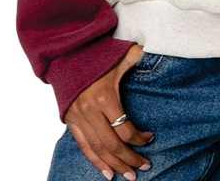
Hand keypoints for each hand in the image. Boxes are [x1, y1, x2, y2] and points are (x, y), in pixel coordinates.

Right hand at [64, 43, 153, 179]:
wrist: (67, 54)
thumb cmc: (97, 54)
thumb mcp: (119, 54)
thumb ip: (136, 55)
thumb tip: (152, 50)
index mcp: (104, 97)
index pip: (124, 127)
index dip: (138, 137)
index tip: (150, 138)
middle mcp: (89, 111)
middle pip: (111, 144)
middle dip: (129, 158)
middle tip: (144, 167)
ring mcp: (78, 118)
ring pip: (97, 149)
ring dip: (114, 165)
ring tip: (129, 175)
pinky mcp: (70, 121)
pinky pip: (83, 146)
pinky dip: (95, 161)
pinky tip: (107, 173)